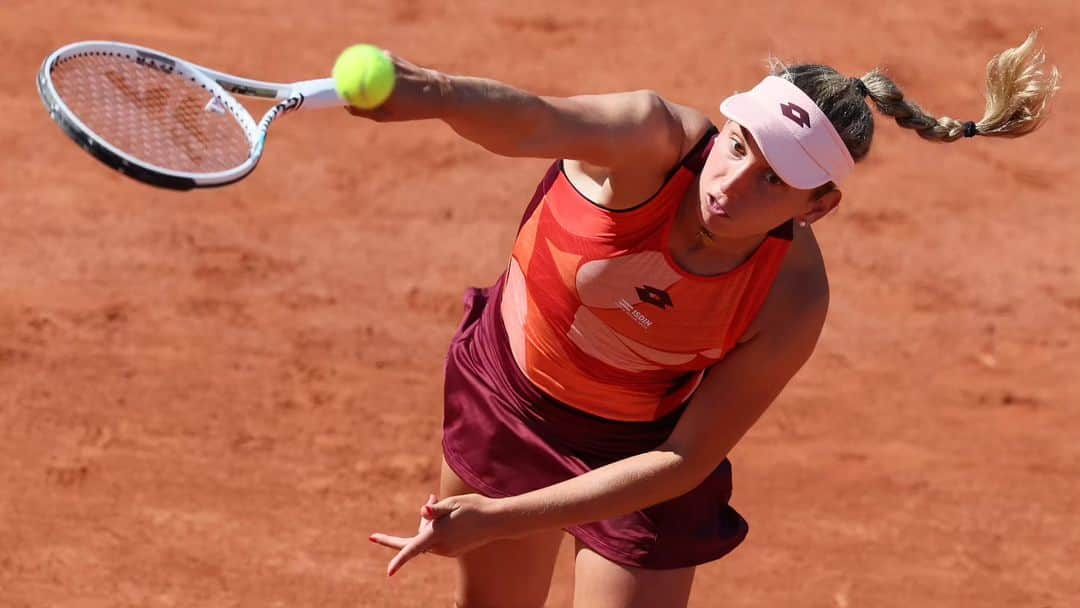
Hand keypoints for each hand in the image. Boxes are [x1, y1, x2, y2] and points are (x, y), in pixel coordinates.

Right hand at [344, 52, 448, 121]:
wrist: (438, 94)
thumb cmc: (412, 109)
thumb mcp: (387, 115)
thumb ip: (365, 111)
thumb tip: (345, 105)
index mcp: (384, 88)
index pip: (355, 82)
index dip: (340, 82)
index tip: (331, 87)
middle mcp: (385, 71)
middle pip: (355, 69)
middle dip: (344, 73)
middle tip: (335, 81)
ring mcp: (389, 61)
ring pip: (365, 64)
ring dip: (358, 71)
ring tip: (351, 79)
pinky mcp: (393, 57)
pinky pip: (374, 60)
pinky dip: (369, 67)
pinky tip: (368, 74)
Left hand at [369, 492, 505, 576]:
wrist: (497, 520)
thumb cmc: (474, 508)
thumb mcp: (453, 503)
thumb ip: (435, 509)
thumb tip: (423, 510)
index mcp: (437, 535)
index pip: (412, 549)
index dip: (399, 560)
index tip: (388, 573)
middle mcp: (440, 546)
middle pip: (415, 538)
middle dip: (404, 530)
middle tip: (374, 536)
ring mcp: (447, 550)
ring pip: (426, 537)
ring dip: (426, 521)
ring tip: (434, 495)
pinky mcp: (453, 549)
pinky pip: (437, 539)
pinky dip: (436, 526)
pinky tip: (447, 511)